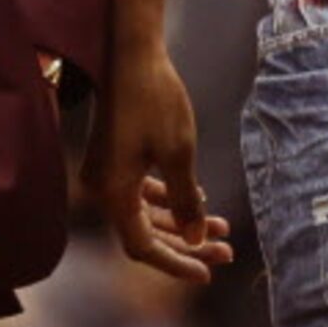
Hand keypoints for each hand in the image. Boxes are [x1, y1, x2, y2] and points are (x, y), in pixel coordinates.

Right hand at [85, 42, 233, 284]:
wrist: (132, 54)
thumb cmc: (156, 99)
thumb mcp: (179, 154)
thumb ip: (186, 202)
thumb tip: (196, 239)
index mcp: (112, 194)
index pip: (142, 247)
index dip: (176, 263)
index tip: (209, 272)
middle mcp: (102, 190)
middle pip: (144, 233)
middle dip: (187, 244)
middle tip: (226, 250)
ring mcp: (105, 174)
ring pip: (145, 213)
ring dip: (182, 222)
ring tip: (222, 227)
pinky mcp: (113, 160)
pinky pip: (139, 192)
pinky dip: (168, 200)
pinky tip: (200, 198)